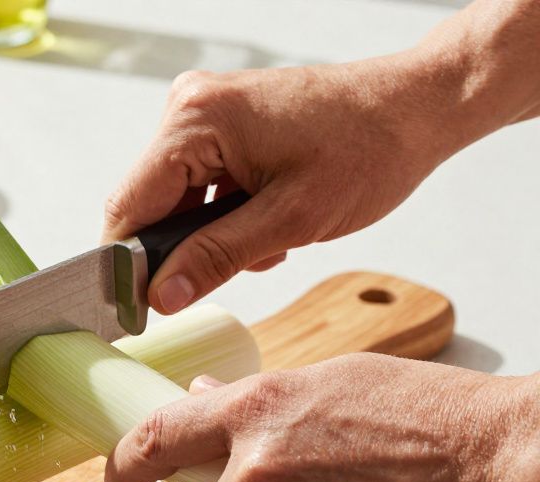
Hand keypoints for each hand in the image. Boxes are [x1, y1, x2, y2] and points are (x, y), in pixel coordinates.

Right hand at [104, 59, 457, 313]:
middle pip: (148, 203)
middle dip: (182, 248)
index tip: (137, 311)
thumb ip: (215, 258)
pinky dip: (223, 214)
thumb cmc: (369, 149)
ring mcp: (203, 112)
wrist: (416, 108)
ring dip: (208, 234)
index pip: (129, 205)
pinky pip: (197, 183)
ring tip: (266, 241)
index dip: (127, 264)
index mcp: (196, 120)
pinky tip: (265, 222)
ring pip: (174, 198)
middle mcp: (189, 107)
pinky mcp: (221, 123)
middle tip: (234, 269)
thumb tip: (161, 296)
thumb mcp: (291, 219)